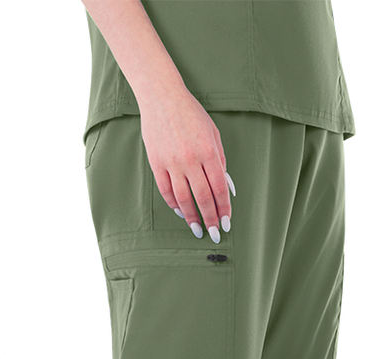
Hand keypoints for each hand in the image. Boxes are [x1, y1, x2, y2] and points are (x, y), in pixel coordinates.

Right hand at [138, 88, 234, 240]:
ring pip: (183, 198)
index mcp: (208, 152)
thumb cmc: (191, 114)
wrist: (162, 99)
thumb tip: (226, 186)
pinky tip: (181, 212)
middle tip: (214, 234)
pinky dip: (174, 204)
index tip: (227, 222)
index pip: (219, 187)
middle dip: (210, 218)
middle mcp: (190, 160)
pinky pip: (166, 191)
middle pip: (202, 197)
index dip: (224, 207)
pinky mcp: (156, 164)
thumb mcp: (213, 133)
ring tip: (197, 229)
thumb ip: (220, 160)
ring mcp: (171, 164)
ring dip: (191, 217)